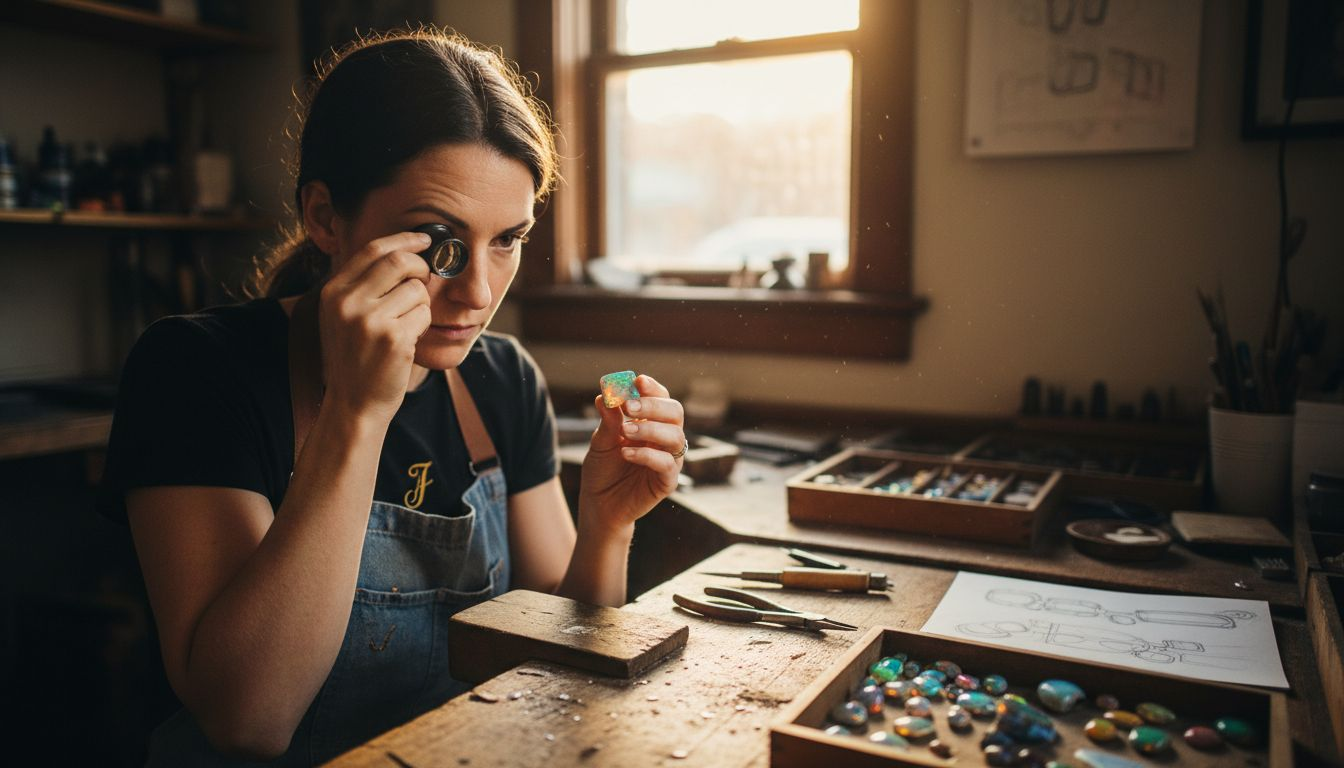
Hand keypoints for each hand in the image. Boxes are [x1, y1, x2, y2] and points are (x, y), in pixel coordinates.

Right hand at [317, 231, 432, 423]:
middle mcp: (348, 302)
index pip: (373, 249)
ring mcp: (369, 320)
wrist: (353, 405)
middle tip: (424, 282)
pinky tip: (408, 341)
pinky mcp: (393, 338)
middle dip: (421, 268)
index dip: (405, 239)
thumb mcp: (343, 317)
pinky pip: (424, 313)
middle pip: (400, 261)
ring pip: (417, 290)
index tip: (425, 239)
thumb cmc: (355, 359)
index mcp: (334, 291)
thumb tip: (406, 253)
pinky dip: (423, 325)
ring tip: (406, 326)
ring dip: (421, 305)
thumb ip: (364, 285)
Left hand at [579, 375, 684, 533]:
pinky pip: (666, 464)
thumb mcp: (600, 442)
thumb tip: (604, 395)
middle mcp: (664, 438)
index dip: (652, 388)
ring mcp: (669, 459)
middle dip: (653, 405)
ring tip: (625, 431)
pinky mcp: (667, 481)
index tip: (637, 380)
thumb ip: (607, 420)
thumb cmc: (603, 470)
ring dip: (650, 429)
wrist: (599, 504)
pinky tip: (626, 453)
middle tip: (629, 406)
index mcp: (651, 422)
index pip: (661, 398)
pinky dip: (647, 455)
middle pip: (675, 412)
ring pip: (675, 437)